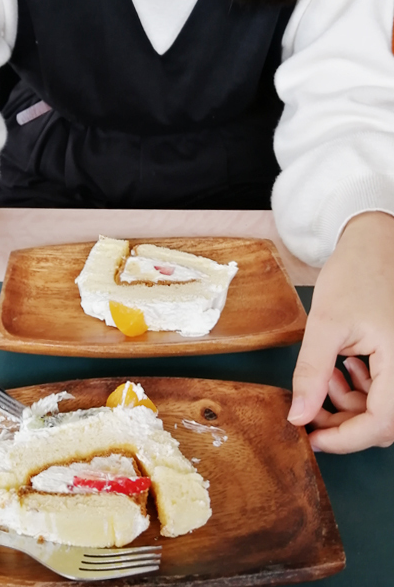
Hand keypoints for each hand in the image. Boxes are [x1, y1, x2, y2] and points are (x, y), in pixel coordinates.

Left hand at [287, 211, 393, 452]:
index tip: (311, 439)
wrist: (375, 244)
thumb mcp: (326, 325)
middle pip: (382, 421)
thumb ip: (312, 373)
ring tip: (326, 377)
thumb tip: (299, 416)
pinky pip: (386, 389)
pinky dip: (361, 388)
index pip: (380, 424)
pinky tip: (342, 369)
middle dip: (343, 423)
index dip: (343, 439)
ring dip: (350, 404)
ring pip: (383, 408)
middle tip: (308, 411)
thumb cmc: (357, 274)